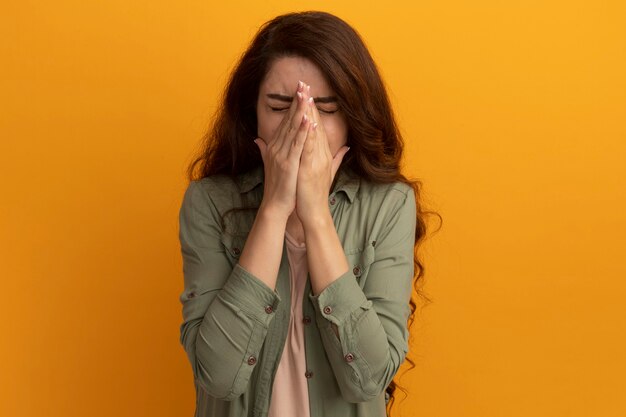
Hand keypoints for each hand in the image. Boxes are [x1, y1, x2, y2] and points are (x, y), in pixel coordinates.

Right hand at [254, 81, 311, 219]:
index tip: (299, 89)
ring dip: (300, 111)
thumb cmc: (277, 187)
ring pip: (292, 128)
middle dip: (296, 101)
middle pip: (288, 120)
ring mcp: (282, 155)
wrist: (275, 205)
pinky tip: (308, 120)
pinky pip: (297, 145)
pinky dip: (302, 132)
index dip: (293, 104)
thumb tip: (257, 139)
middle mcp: (276, 147)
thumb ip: (264, 150)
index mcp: (275, 146)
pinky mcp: (289, 164)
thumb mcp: (270, 164)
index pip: (285, 121)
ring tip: (306, 94)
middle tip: (303, 82)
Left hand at [296, 89, 349, 225]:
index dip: (312, 108)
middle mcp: (322, 153)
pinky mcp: (311, 168)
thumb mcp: (326, 171)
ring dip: (309, 112)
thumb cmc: (315, 193)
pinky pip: (310, 148)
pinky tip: (307, 120)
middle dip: (310, 103)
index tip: (307, 92)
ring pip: (314, 132)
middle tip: (304, 83)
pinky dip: (309, 134)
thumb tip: (345, 146)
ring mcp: (318, 160)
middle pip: (316, 124)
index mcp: (323, 153)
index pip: (317, 126)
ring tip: (305, 94)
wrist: (314, 212)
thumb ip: (335, 157)